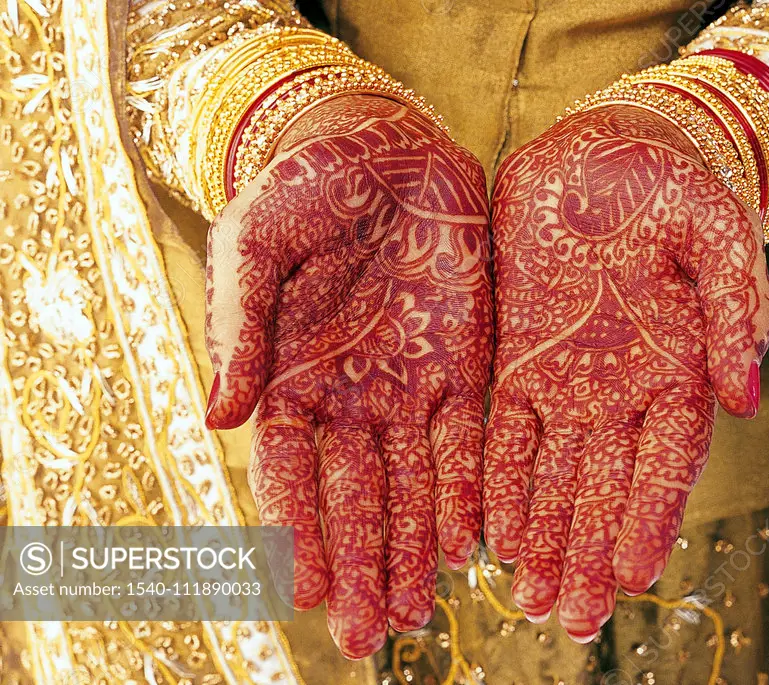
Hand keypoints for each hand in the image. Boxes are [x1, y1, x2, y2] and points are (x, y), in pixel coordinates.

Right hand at [203, 95, 491, 657]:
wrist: (385, 147)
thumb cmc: (305, 187)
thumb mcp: (256, 246)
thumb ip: (240, 329)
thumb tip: (216, 419)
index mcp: (291, 378)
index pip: (291, 475)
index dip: (301, 534)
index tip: (310, 593)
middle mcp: (352, 397)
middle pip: (356, 497)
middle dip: (364, 563)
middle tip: (373, 633)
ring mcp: (411, 385)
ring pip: (414, 483)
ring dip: (417, 546)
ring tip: (422, 607)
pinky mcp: (467, 364)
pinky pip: (470, 439)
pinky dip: (470, 490)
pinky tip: (474, 541)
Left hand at [483, 105, 768, 640]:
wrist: (607, 148)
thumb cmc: (673, 184)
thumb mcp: (719, 234)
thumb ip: (736, 312)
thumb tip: (747, 397)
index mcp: (679, 368)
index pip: (668, 461)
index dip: (651, 517)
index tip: (633, 574)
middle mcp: (622, 388)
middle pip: (605, 486)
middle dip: (588, 552)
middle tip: (572, 619)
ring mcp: (567, 376)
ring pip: (553, 473)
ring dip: (542, 534)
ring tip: (530, 596)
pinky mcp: (515, 356)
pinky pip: (502, 428)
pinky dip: (498, 480)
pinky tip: (491, 531)